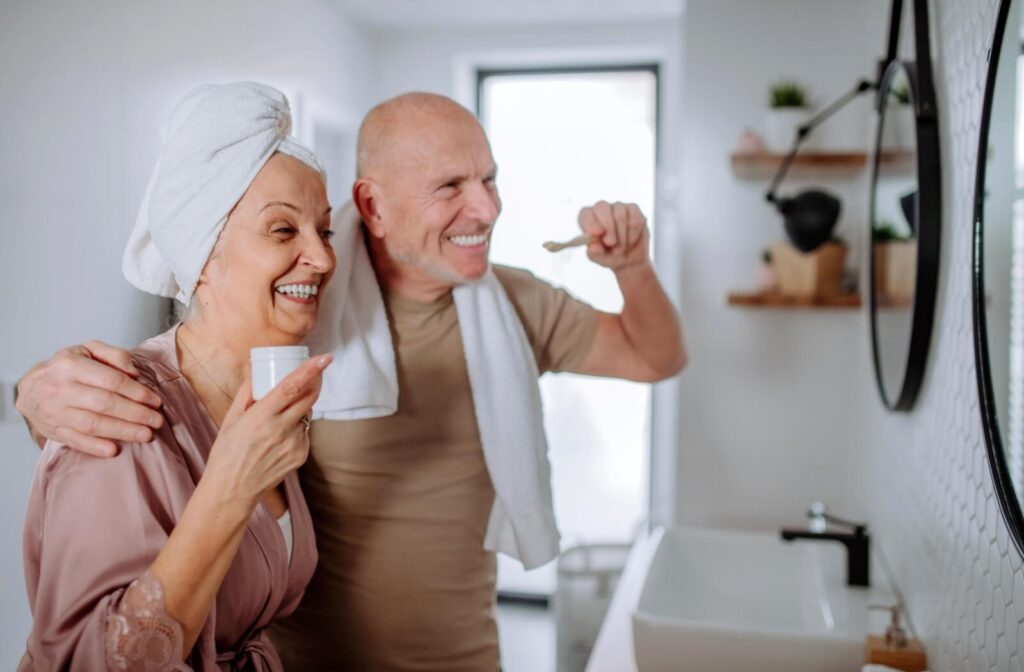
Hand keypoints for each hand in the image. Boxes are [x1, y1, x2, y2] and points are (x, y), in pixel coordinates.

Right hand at [16, 341, 164, 455]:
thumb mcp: (87, 350)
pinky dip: (94, 447)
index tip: (155, 401)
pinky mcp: (52, 430)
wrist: (30, 389)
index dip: (136, 392)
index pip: (111, 380)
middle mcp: (60, 389)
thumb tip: (134, 373)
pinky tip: (114, 450)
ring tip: (146, 435)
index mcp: (70, 365)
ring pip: (92, 424)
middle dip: (135, 414)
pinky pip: (75, 441)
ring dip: (122, 431)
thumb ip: (114, 355)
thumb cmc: (66, 368)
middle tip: (157, 421)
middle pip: (104, 404)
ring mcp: (54, 412)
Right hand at [201, 354, 331, 510]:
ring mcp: (293, 444)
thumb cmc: (227, 453)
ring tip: (280, 416)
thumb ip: (246, 394)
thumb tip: (256, 372)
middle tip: (313, 373)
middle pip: (308, 398)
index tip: (325, 357)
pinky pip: (305, 433)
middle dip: (314, 382)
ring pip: (306, 415)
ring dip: (300, 408)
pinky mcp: (300, 456)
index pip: (291, 387)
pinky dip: (297, 427)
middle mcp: (280, 430)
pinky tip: (280, 436)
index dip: (310, 370)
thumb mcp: (230, 419)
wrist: (232, 490)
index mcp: (261, 417)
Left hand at [578, 201, 650, 272]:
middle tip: (611, 243)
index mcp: (588, 219)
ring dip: (621, 236)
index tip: (597, 233)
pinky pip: (634, 219)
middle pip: (602, 207)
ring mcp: (618, 207)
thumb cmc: (609, 255)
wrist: (628, 258)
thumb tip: (593, 247)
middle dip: (608, 226)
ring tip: (620, 249)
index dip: (590, 222)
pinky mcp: (633, 209)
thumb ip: (594, 252)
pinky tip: (630, 241)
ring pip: (620, 215)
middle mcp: (601, 209)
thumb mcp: (599, 258)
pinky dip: (632, 235)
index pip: (585, 213)